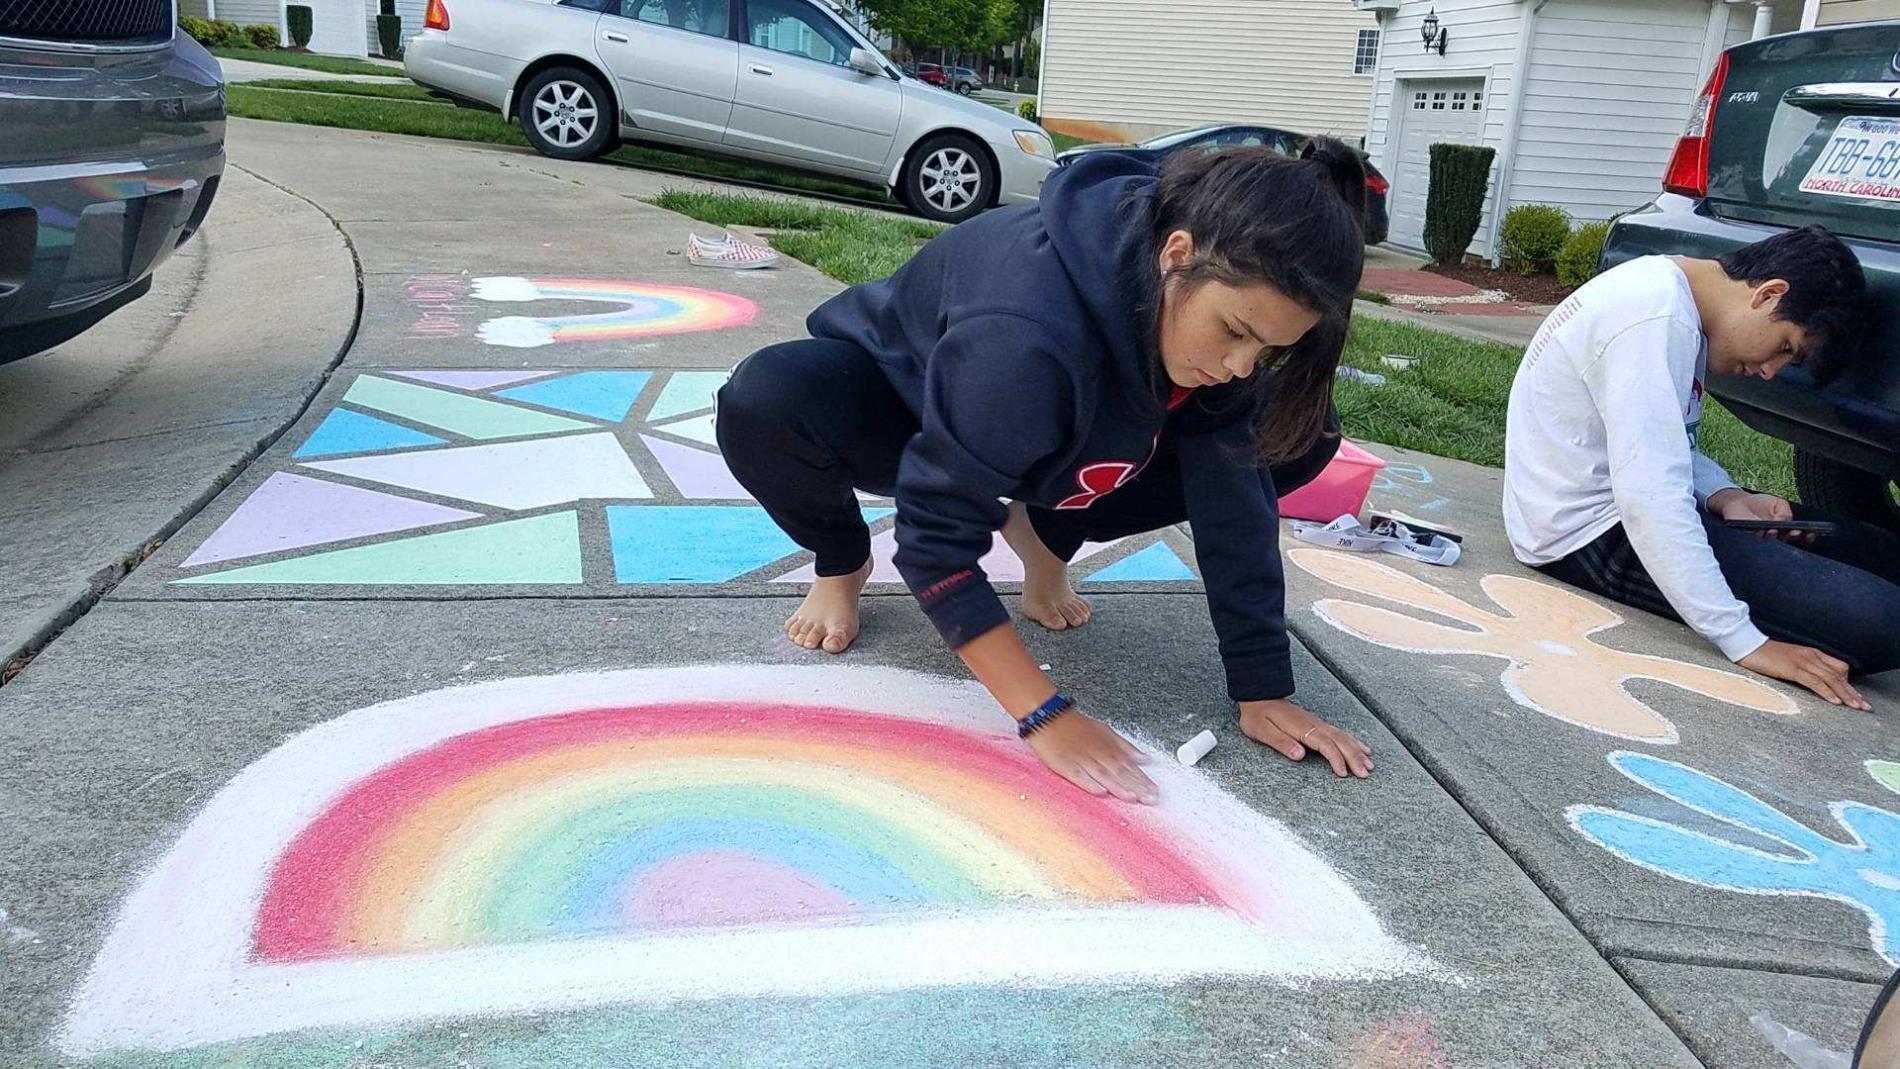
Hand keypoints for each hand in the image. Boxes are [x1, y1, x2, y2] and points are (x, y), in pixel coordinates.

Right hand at [1025, 709, 1157, 803]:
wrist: (1051, 718)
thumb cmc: (1078, 727)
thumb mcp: (1106, 732)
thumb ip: (1126, 747)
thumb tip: (1145, 758)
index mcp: (1109, 748)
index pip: (1130, 767)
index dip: (1143, 780)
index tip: (1155, 792)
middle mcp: (1098, 755)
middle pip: (1120, 773)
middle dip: (1136, 787)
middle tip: (1150, 799)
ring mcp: (1082, 761)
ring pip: (1103, 776)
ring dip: (1119, 787)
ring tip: (1132, 798)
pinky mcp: (1065, 766)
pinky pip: (1079, 776)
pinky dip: (1089, 784)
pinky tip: (1100, 792)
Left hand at [1239, 699, 1373, 778]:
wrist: (1258, 695)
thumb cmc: (1257, 715)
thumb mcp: (1262, 730)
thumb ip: (1281, 742)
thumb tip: (1299, 755)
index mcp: (1300, 727)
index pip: (1324, 744)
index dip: (1335, 758)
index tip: (1343, 773)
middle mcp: (1313, 724)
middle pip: (1339, 741)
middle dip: (1354, 757)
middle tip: (1365, 773)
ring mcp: (1317, 723)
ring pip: (1342, 737)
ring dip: (1357, 751)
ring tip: (1369, 765)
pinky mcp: (1317, 724)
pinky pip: (1340, 733)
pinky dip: (1353, 741)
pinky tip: (1363, 748)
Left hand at [1712, 490, 1809, 543]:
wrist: (1738, 502)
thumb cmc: (1760, 504)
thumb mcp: (1777, 503)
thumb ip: (1784, 512)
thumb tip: (1784, 522)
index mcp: (1787, 530)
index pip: (1801, 537)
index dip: (1807, 537)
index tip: (1810, 533)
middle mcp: (1777, 538)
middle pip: (1787, 542)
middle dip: (1791, 538)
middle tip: (1794, 532)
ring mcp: (1762, 541)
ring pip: (1771, 544)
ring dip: (1773, 538)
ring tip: (1773, 530)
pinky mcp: (1747, 541)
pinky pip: (1753, 543)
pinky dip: (1757, 538)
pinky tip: (1759, 532)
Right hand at [1740, 639, 1869, 710]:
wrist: (1747, 645)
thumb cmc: (1764, 655)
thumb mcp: (1789, 660)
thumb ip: (1803, 667)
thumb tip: (1812, 681)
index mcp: (1812, 653)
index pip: (1839, 668)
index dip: (1849, 684)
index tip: (1856, 697)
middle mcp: (1812, 656)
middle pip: (1839, 676)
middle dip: (1853, 692)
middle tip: (1864, 706)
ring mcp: (1803, 661)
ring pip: (1831, 680)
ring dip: (1845, 695)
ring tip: (1855, 707)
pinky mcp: (1793, 668)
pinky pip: (1815, 682)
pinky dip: (1827, 692)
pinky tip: (1835, 702)